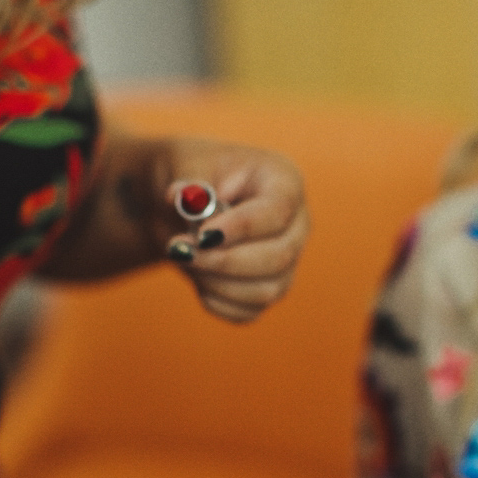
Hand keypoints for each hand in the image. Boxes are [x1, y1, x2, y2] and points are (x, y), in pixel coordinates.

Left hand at [163, 138, 308, 322]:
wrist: (186, 206)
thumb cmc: (194, 177)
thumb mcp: (187, 165)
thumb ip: (188, 183)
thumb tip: (182, 198)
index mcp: (284, 182)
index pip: (278, 212)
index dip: (242, 228)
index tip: (202, 236)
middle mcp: (296, 225)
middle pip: (279, 257)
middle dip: (225, 261)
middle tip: (181, 250)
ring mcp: (288, 262)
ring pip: (267, 291)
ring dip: (217, 283)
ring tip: (184, 258)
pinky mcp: (269, 290)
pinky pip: (249, 311)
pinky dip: (217, 301)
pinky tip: (197, 277)